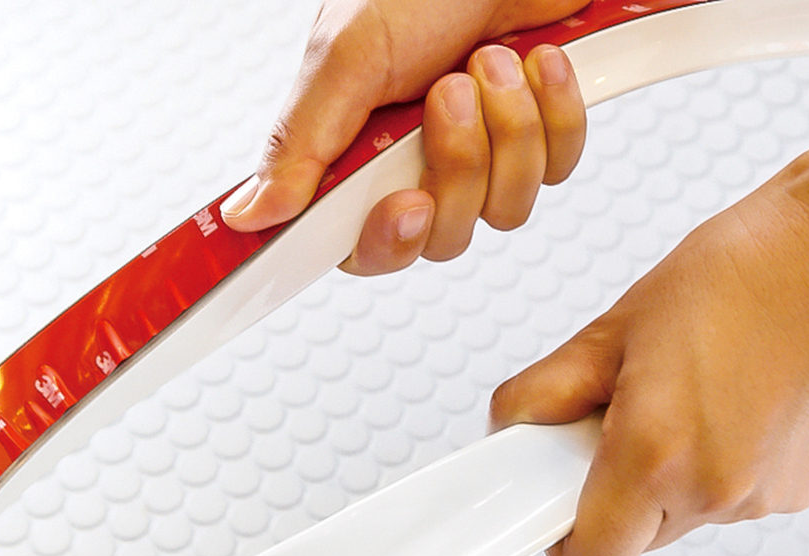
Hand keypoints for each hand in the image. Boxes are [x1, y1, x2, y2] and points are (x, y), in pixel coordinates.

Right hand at [220, 0, 589, 273]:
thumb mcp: (346, 56)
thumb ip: (301, 142)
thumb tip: (251, 214)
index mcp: (356, 155)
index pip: (360, 246)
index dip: (387, 240)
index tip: (406, 202)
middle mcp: (415, 166)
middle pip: (441, 237)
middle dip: (458, 164)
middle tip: (450, 92)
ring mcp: (480, 159)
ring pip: (505, 209)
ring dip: (510, 131)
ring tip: (494, 59)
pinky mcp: (537, 143)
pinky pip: (557, 168)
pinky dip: (555, 113)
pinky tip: (539, 60)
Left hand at [489, 158, 808, 555]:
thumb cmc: (742, 273)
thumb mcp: (615, 326)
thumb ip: (548, 392)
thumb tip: (514, 425)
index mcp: (657, 456)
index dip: (557, 538)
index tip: (547, 503)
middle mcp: (714, 491)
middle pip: (628, 539)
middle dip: (607, 490)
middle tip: (617, 417)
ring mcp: (761, 498)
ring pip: (675, 517)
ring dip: (661, 474)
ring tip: (682, 393)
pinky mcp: (796, 491)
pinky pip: (723, 498)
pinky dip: (710, 465)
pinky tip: (725, 402)